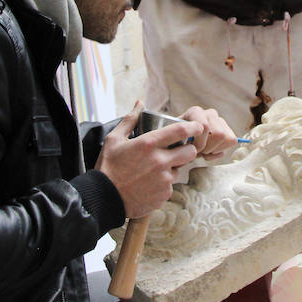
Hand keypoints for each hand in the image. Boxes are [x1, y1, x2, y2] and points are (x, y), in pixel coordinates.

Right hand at [96, 101, 199, 218]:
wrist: (104, 199)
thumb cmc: (108, 167)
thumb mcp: (114, 139)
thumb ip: (130, 119)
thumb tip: (139, 103)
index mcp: (149, 144)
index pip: (181, 131)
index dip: (193, 127)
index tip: (197, 127)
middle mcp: (160, 161)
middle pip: (190, 151)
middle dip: (187, 149)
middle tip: (177, 150)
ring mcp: (163, 179)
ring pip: (180, 169)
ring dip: (173, 168)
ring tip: (154, 170)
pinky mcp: (164, 195)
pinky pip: (170, 186)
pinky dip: (163, 184)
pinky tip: (149, 184)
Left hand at [177, 106, 237, 159]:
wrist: (182, 144)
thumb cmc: (177, 142)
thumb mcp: (175, 141)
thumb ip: (181, 141)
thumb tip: (192, 148)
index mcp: (195, 112)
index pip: (204, 126)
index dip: (200, 142)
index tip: (192, 149)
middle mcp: (209, 113)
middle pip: (218, 134)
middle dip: (207, 148)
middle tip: (198, 151)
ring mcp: (220, 121)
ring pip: (226, 137)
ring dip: (213, 149)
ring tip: (203, 151)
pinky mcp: (228, 130)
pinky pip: (231, 141)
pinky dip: (220, 151)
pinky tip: (210, 151)